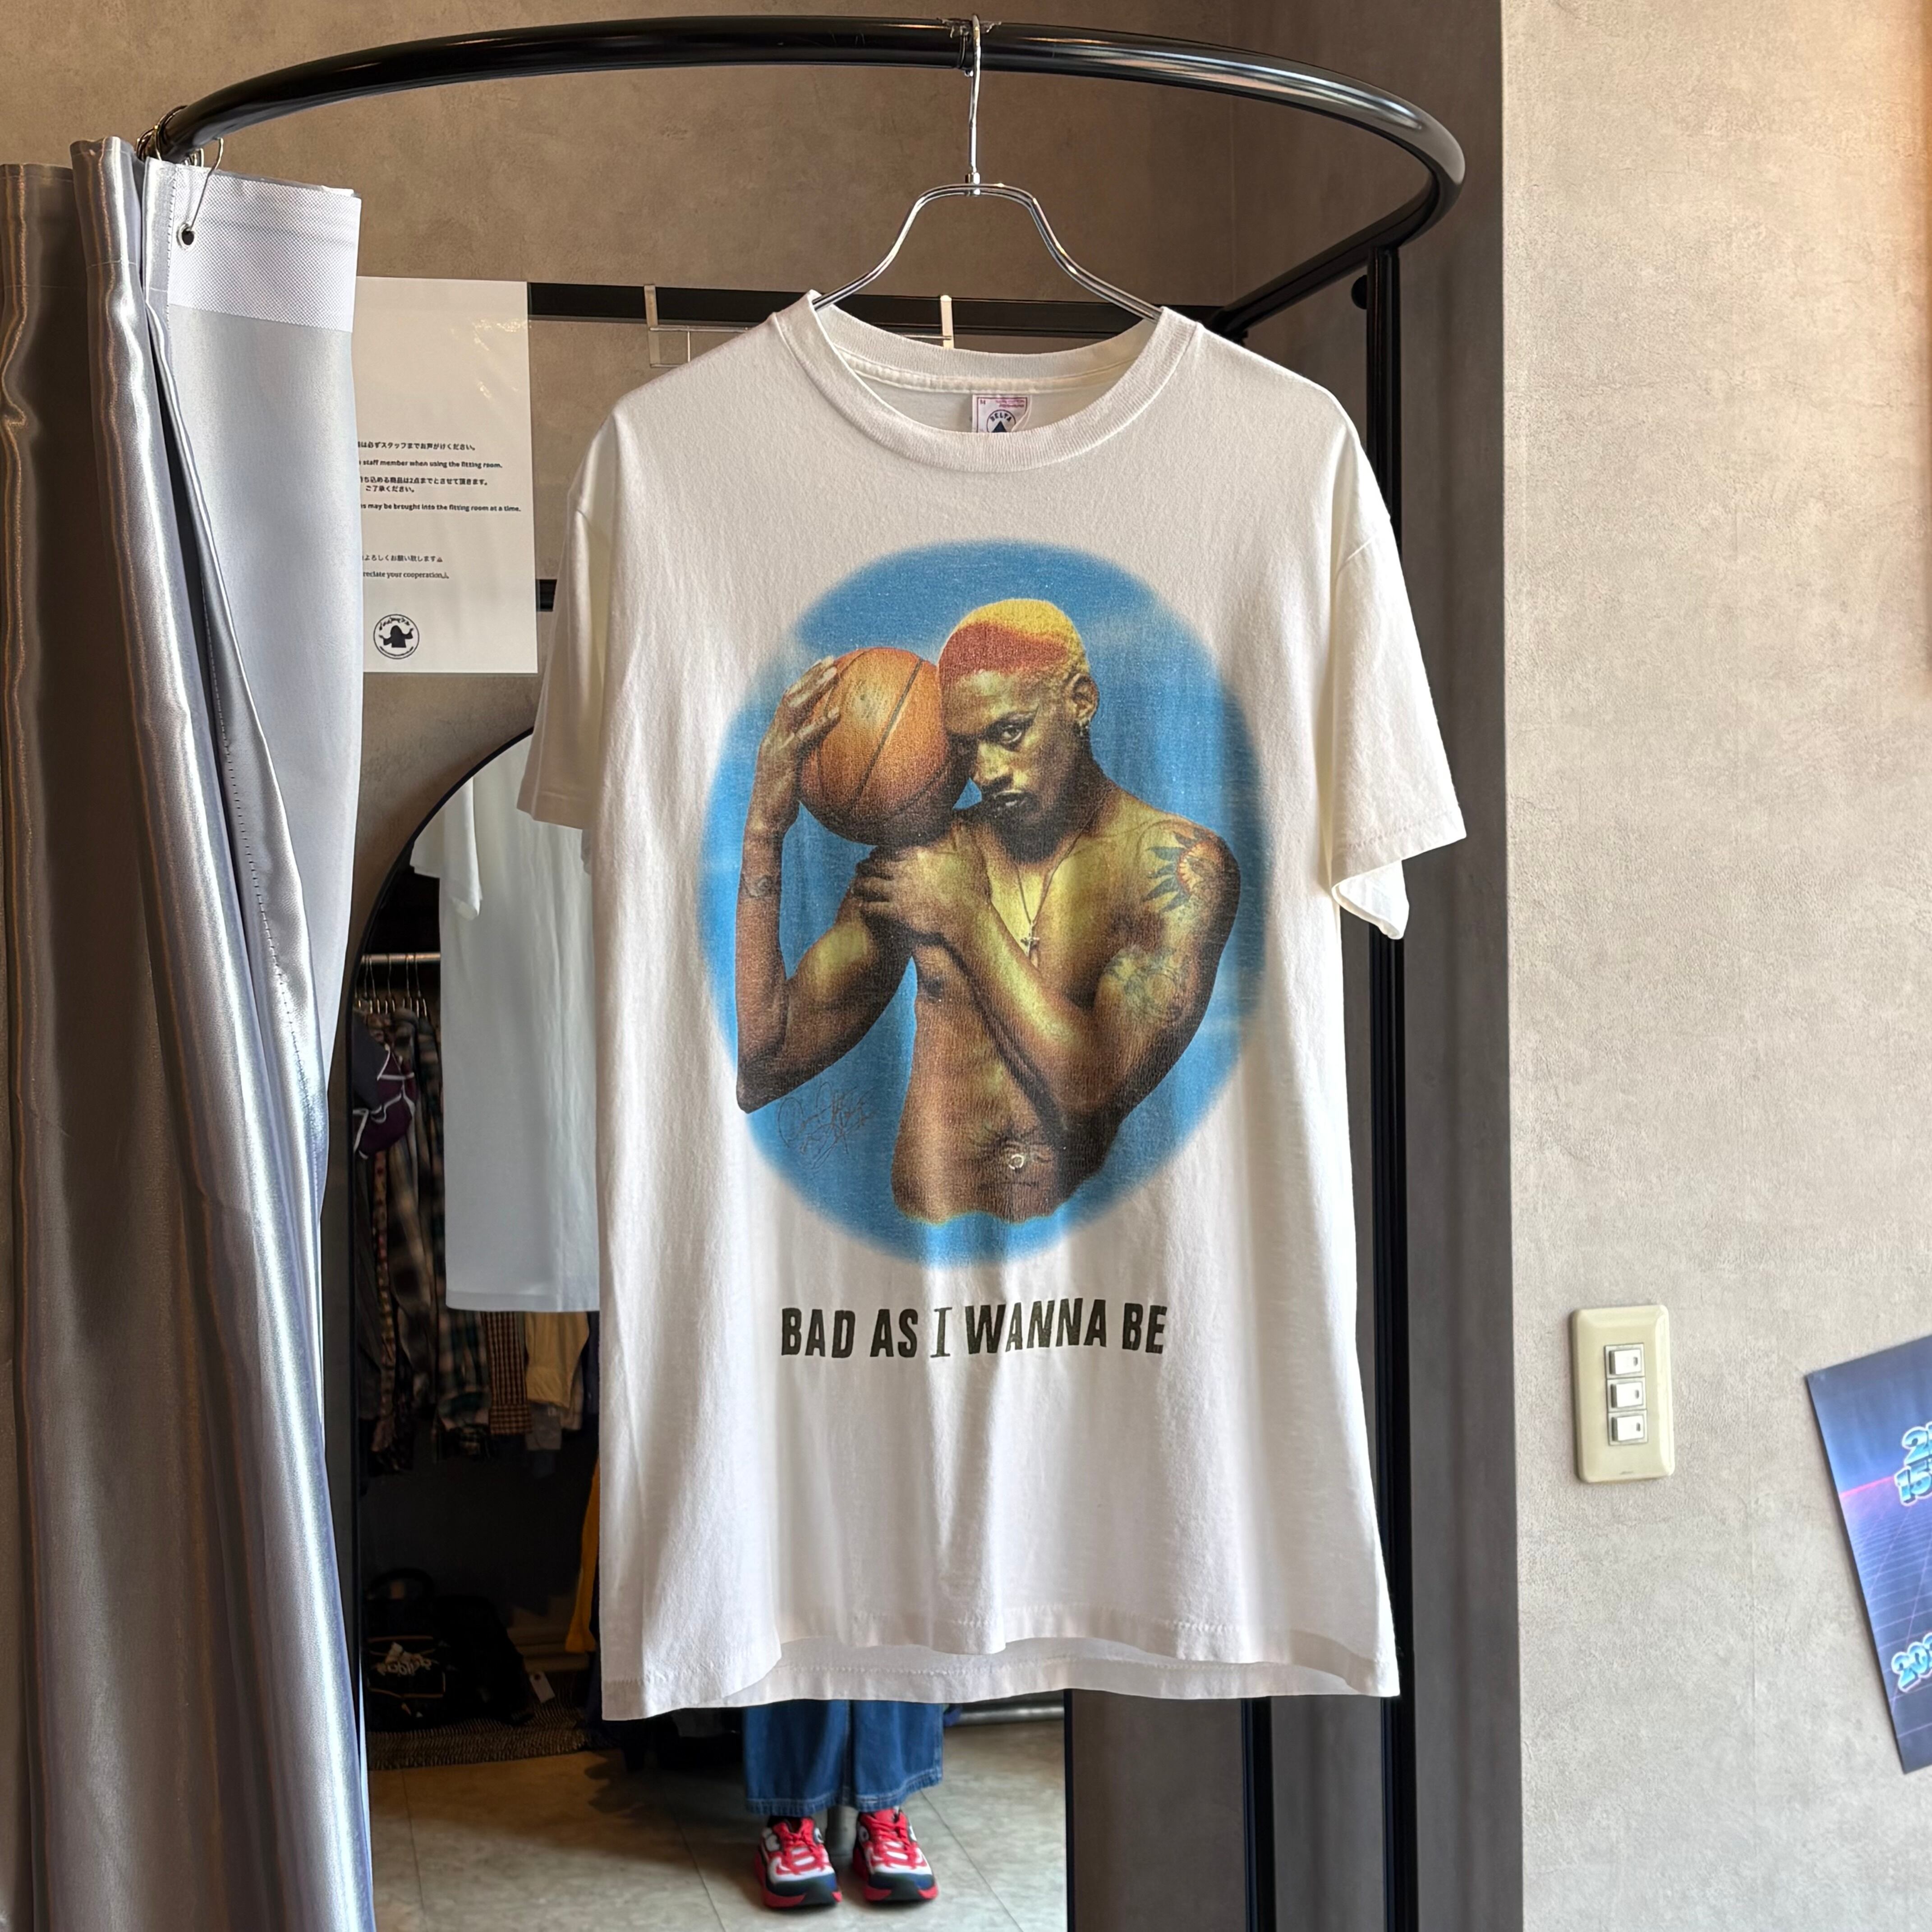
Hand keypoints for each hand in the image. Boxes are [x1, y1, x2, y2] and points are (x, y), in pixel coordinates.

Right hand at [747, 657, 841, 838]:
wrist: (764, 824)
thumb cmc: (782, 805)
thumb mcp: (794, 777)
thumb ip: (806, 761)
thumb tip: (828, 758)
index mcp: (773, 738)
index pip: (786, 702)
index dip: (802, 682)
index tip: (821, 668)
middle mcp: (771, 737)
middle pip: (788, 696)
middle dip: (809, 676)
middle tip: (830, 661)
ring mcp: (776, 746)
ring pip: (793, 707)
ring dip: (815, 688)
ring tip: (835, 674)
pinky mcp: (784, 760)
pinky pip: (805, 736)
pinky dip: (821, 722)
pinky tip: (838, 713)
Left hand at [850, 833, 990, 946]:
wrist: (967, 916)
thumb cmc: (972, 888)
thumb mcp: (972, 856)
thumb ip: (963, 836)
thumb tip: (959, 820)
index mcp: (919, 855)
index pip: (892, 849)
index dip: (881, 852)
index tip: (875, 854)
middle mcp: (904, 870)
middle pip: (876, 864)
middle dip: (866, 865)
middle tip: (859, 867)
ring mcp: (899, 891)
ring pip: (870, 884)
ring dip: (861, 884)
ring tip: (855, 885)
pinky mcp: (897, 912)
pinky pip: (873, 907)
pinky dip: (865, 906)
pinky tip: (860, 906)